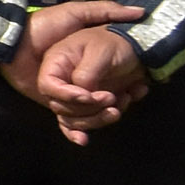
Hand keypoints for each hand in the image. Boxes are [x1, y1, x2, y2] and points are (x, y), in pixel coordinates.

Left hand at [0, 0, 147, 137]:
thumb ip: (105, 11)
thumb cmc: (45, 25)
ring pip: (84, 113)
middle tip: (118, 107)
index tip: (130, 90)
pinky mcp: (49, 102)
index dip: (121, 85)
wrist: (13, 40)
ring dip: (96, 120)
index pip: (109, 78)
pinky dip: (73, 132)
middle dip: (109, 107)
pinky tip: (83, 139)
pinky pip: (63, 121)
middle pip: (98, 100)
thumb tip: (139, 12)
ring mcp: (63, 92)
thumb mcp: (77, 13)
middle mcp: (76, 78)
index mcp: (83, 61)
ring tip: (110, 116)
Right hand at [32, 25, 153, 144]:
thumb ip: (86, 73)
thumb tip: (83, 95)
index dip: (66, 95)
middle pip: (61, 107)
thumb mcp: (100, 52)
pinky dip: (86, 130)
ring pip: (73, 119)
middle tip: (111, 98)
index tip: (90, 96)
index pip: (48, 85)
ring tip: (121, 103)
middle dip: (88, 108)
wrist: (135, 49)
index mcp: (57, 62)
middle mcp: (62, 81)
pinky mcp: (88, 106)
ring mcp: (74, 95)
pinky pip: (80, 124)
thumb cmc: (115, 43)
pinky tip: (84, 140)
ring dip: (97, 118)